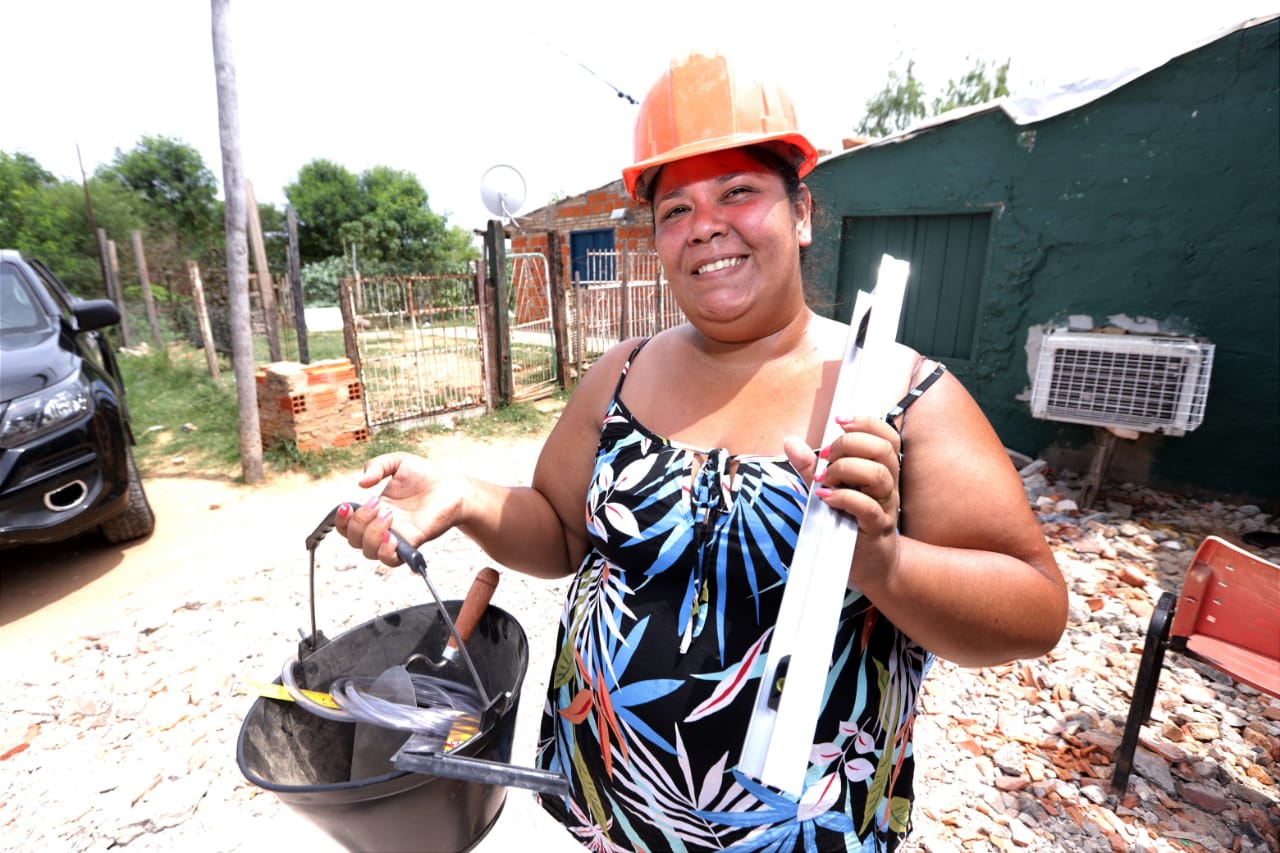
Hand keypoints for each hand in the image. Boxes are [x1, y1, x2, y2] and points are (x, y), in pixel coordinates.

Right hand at [334, 452, 468, 565]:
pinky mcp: (411, 545)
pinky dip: (385, 551)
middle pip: (353, 539)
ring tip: (388, 514)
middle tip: (377, 503)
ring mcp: (395, 538)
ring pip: (368, 551)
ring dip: (371, 534)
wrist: (452, 486)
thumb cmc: (426, 476)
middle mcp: (381, 527)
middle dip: (358, 522)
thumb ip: (376, 466)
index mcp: (373, 510)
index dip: (340, 520)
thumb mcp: (397, 462)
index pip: (346, 525)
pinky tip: (392, 536)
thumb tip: (361, 483)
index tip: (346, 506)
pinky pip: (390, 560)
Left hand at [783, 415, 901, 586]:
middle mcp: (887, 484)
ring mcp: (885, 505)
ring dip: (845, 468)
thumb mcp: (829, 489)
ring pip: (879, 474)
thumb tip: (791, 441)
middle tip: (826, 457)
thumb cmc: (849, 522)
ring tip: (824, 478)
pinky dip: (844, 497)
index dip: (866, 423)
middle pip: (882, 449)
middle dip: (849, 445)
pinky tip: (826, 497)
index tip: (838, 422)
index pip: (886, 436)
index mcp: (880, 469)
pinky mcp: (876, 527)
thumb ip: (811, 466)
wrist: (869, 563)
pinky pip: (867, 506)